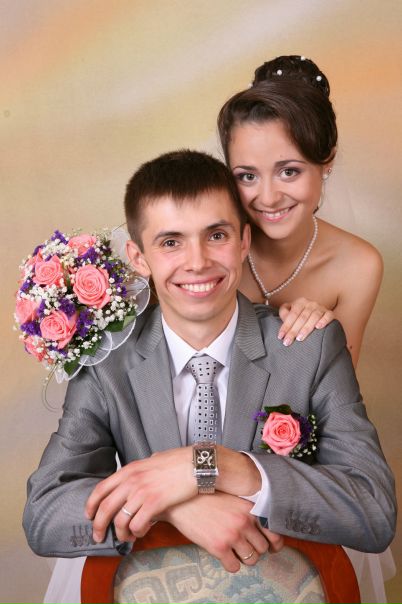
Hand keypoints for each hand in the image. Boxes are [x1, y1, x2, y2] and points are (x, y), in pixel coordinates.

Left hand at [85, 447, 196, 542]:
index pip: (101, 489)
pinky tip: (141, 532)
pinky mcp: (155, 503)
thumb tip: (137, 475)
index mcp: (129, 470)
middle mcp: (132, 480)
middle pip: (105, 508)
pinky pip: (138, 525)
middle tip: (98, 537)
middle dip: (99, 526)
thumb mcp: (153, 460)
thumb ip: (141, 469)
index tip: (89, 516)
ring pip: (120, 520)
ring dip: (120, 534)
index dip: (91, 505)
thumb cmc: (178, 462)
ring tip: (126, 538)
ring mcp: (142, 492)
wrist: (196, 464)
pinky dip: (137, 533)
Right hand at [164, 492, 283, 572]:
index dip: (275, 544)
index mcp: (249, 509)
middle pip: (263, 549)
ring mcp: (232, 535)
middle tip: (245, 547)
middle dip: (255, 550)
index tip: (272, 548)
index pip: (274, 532)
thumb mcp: (232, 499)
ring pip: (251, 559)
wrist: (182, 500)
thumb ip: (247, 512)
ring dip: (244, 558)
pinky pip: (234, 566)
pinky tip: (224, 556)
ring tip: (234, 551)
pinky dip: (230, 564)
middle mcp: (244, 522)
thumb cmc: (206, 498)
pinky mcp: (219, 547)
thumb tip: (260, 529)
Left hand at [278, 297, 333, 344]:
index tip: (280, 337)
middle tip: (287, 342)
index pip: (292, 314)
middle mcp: (311, 303)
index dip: (286, 326)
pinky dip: (323, 321)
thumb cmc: (302, 314)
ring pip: (314, 317)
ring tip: (299, 338)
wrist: (318, 313)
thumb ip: (285, 313)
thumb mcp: (292, 311)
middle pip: (302, 318)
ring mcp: (321, 308)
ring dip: (306, 328)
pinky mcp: (330, 313)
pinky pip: (328, 316)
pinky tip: (318, 327)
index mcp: (300, 302)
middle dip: (293, 331)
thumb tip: (282, 316)